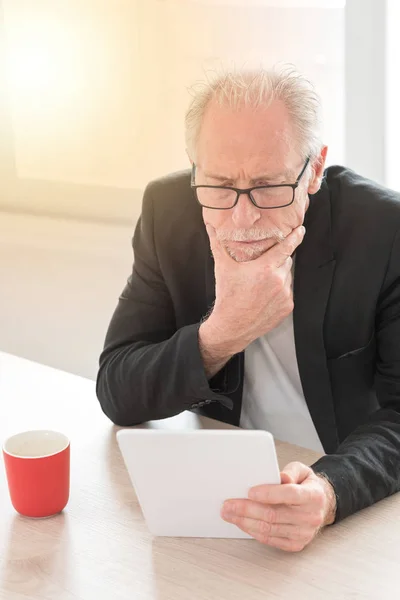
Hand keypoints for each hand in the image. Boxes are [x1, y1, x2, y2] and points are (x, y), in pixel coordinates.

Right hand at [205, 224, 304, 353]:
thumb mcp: (222, 268)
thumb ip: (218, 244)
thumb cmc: (227, 296)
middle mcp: (278, 281)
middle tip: (264, 266)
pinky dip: (280, 291)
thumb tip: (210, 226)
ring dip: (279, 276)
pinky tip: (266, 295)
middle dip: (278, 260)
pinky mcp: (287, 307)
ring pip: (287, 277)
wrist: (232, 327)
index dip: (295, 237)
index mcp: (265, 268)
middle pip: (286, 261)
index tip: (301, 230)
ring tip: (262, 284)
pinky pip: (288, 292)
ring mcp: (285, 295)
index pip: (286, 247)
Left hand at [221, 462, 336, 551]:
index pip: (289, 494)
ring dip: (245, 522)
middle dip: (247, 509)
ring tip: (230, 514)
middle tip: (228, 505)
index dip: (268, 493)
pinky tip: (243, 523)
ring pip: (269, 529)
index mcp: (313, 496)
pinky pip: (271, 539)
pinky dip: (253, 531)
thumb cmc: (307, 486)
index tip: (250, 491)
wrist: (321, 505)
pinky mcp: (296, 544)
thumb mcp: (302, 471)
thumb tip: (280, 477)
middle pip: (273, 514)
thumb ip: (291, 471)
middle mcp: (310, 517)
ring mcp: (303, 533)